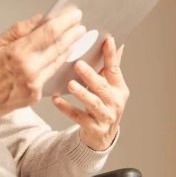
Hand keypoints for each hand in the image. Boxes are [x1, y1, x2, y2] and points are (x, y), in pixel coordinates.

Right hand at [0, 7, 86, 133]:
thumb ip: (19, 30)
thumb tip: (41, 18)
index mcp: (17, 53)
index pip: (49, 33)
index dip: (65, 22)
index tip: (75, 14)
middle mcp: (29, 70)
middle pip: (59, 47)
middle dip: (72, 34)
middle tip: (80, 24)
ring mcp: (34, 85)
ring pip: (57, 62)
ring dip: (68, 48)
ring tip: (74, 37)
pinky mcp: (34, 96)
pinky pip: (50, 76)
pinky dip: (55, 63)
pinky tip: (60, 55)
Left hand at [51, 34, 127, 150]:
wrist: (102, 136)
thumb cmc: (103, 104)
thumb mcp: (109, 87)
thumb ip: (107, 68)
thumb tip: (108, 40)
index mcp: (119, 88)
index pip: (114, 69)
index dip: (111, 55)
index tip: (107, 40)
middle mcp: (115, 102)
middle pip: (102, 87)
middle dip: (91, 75)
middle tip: (79, 64)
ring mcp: (105, 116)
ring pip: (93, 103)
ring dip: (82, 93)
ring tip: (71, 84)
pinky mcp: (93, 128)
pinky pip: (78, 117)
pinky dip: (66, 108)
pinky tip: (56, 100)